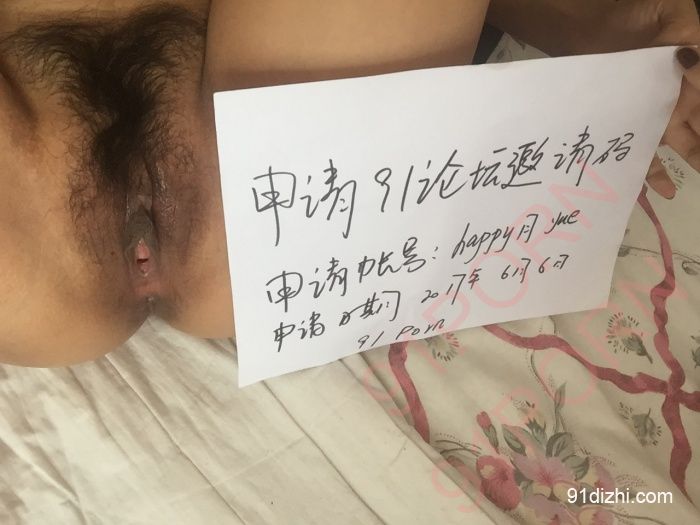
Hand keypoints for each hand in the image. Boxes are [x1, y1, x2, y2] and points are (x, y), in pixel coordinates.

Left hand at [585, 0, 699, 198]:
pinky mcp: (619, 123)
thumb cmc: (629, 11)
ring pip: (673, 143)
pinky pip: (635, 151)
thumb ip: (697, 45)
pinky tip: (663, 192)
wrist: (579, 20)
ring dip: (687, 162)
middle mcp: (674, 95)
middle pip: (697, 128)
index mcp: (692, 70)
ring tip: (693, 184)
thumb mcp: (673, 17)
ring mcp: (646, 111)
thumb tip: (699, 65)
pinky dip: (649, 172)